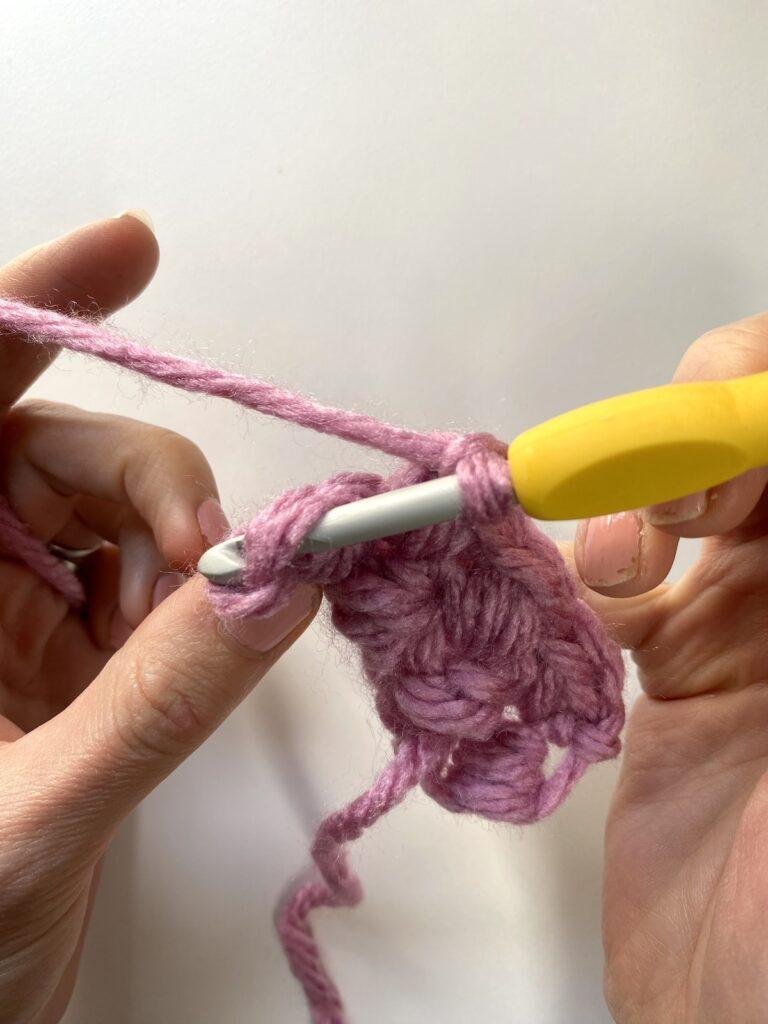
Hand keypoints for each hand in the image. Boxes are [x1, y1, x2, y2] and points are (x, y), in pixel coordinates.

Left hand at [0, 215, 319, 1023]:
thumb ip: (159, 699)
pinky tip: (208, 641)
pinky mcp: (69, 665)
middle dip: (155, 481)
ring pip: (116, 521)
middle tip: (228, 556)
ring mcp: (12, 621)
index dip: (37, 308)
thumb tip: (276, 587)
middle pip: (60, 454)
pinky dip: (196, 604)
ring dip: (184, 552)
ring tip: (217, 621)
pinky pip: (149, 593)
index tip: (133, 249)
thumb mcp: (35, 814)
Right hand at [573, 316, 767, 1022]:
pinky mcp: (681, 668)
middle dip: (702, 434)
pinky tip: (594, 598)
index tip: (727, 435)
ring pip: (692, 493)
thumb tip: (760, 428)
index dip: (762, 403)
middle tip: (673, 494)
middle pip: (758, 439)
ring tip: (616, 566)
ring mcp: (758, 626)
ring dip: (641, 495)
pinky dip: (595, 566)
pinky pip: (631, 580)